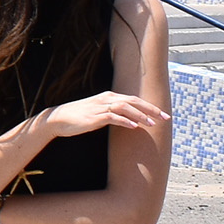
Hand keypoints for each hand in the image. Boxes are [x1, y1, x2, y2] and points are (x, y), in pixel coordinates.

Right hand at [36, 91, 171, 143]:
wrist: (57, 118)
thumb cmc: (78, 117)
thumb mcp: (97, 112)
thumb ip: (113, 113)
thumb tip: (129, 120)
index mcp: (109, 96)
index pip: (134, 99)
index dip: (149, 106)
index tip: (162, 114)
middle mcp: (106, 99)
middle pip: (134, 101)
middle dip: (150, 109)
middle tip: (165, 117)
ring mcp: (100, 107)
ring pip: (125, 108)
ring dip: (140, 116)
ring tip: (152, 124)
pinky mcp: (94, 117)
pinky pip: (113, 117)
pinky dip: (125, 121)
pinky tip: (134, 127)